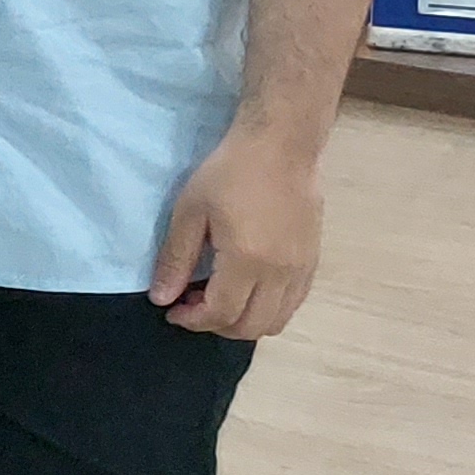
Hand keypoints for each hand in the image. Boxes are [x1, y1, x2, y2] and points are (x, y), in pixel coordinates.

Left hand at [150, 127, 320, 336]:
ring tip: (217, 296)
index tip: (172, 310)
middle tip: (192, 305)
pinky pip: (292, 303)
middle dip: (216, 326)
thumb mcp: (190, 212)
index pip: (221, 313)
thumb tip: (162, 299)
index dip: (192, 320)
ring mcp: (302, 269)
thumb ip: (176, 259)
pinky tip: (245, 287)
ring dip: (243, 321)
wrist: (281, 147)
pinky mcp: (313, 261)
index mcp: (248, 260)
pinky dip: (266, 308)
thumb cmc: (229, 173)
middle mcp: (281, 273)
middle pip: (251, 327)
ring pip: (276, 321)